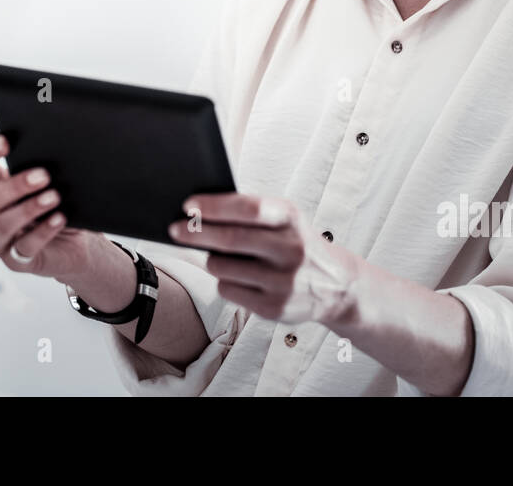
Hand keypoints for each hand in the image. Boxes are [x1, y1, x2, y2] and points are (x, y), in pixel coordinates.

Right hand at [0, 135, 99, 279]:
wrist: (74, 244)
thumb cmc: (56, 207)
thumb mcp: (47, 186)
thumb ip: (39, 169)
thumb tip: (51, 148)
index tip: (5, 142)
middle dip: (15, 186)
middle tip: (44, 175)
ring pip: (3, 225)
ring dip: (29, 209)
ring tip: (54, 197)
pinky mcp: (15, 261)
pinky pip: (24, 247)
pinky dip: (43, 231)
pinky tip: (60, 218)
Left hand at [168, 192, 360, 325]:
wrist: (337, 286)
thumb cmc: (297, 244)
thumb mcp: (287, 220)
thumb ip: (252, 214)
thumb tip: (200, 212)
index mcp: (292, 218)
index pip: (249, 208)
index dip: (215, 206)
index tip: (188, 205)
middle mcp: (291, 249)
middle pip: (230, 239)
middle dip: (196, 233)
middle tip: (175, 229)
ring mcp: (283, 281)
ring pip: (223, 267)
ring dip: (211, 260)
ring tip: (219, 256)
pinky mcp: (274, 308)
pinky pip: (228, 290)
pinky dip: (224, 281)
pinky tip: (238, 277)